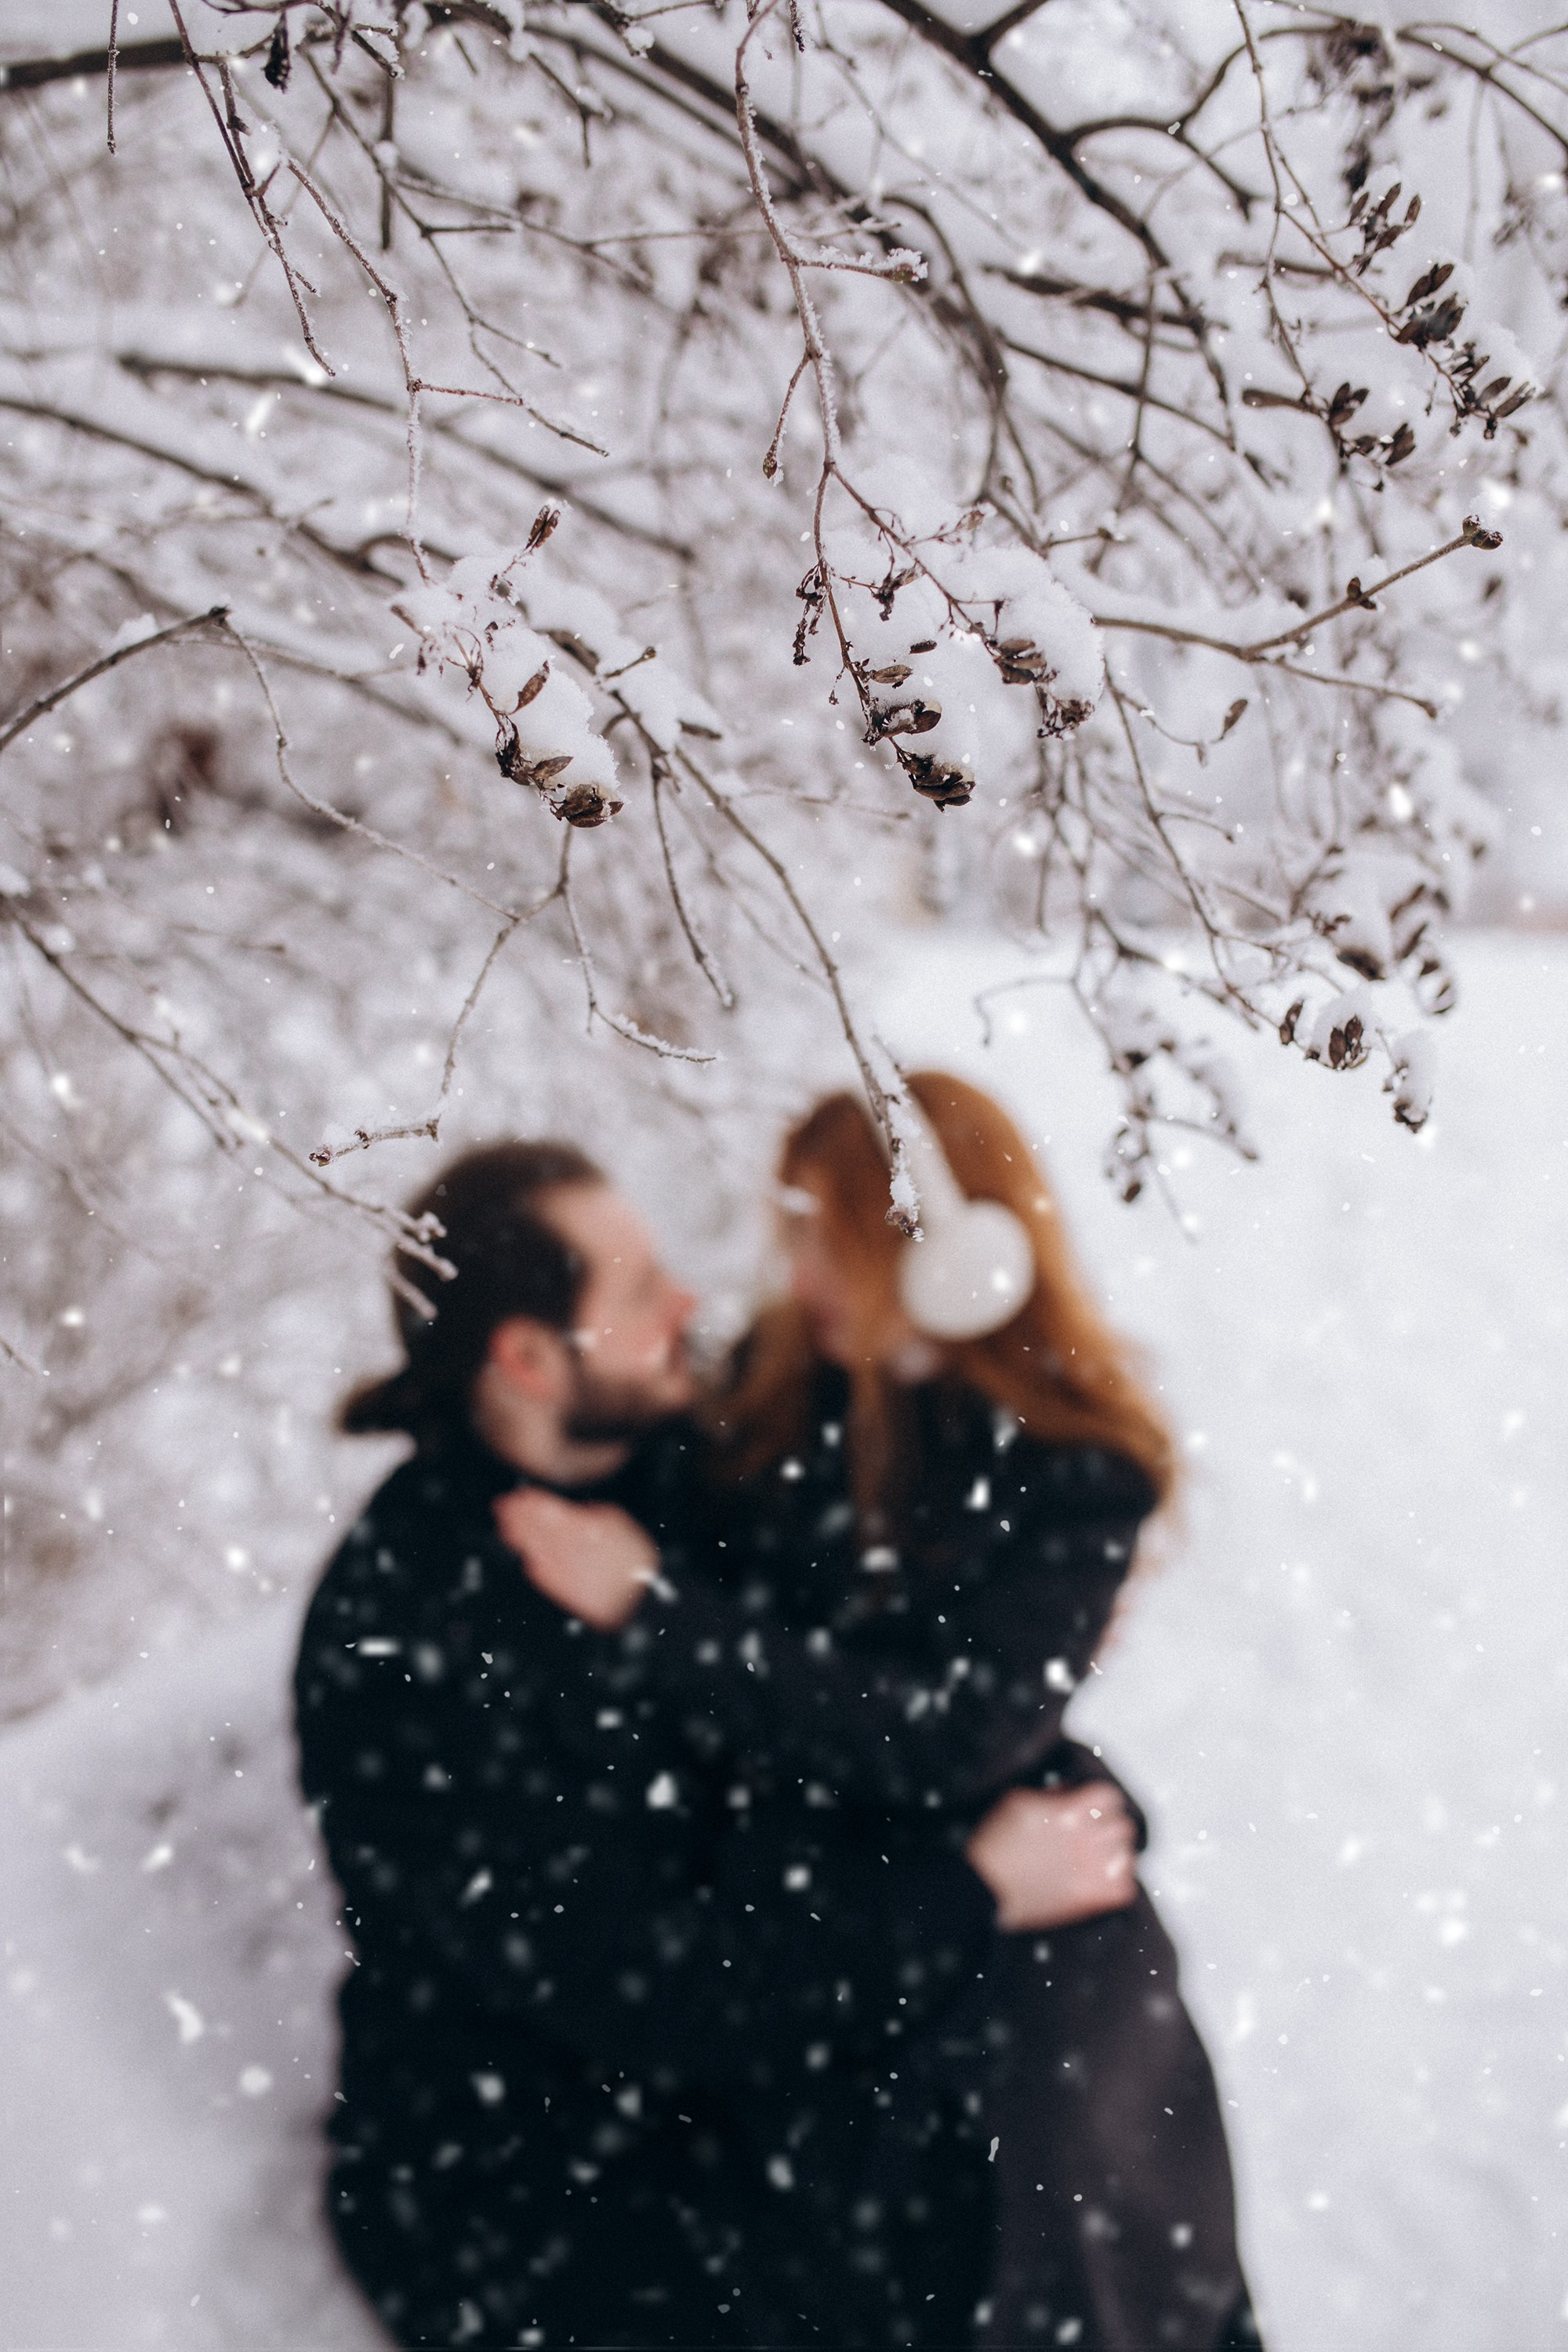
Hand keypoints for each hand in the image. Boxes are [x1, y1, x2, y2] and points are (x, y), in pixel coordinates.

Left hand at [493, 1488, 656, 1629]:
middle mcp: (576, 1548)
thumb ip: (591, 1514)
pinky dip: (535, 1565)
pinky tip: (527, 1557)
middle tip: (503, 1507)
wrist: (642, 1594)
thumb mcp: (617, 1522)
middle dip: (521, 1517)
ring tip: (507, 1528)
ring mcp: (571, 1570)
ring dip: (522, 1538)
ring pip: (540, 1550)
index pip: (554, 1511)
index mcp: (588, 1528)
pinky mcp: (569, 1590)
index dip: (535, 1503)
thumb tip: (573, 1509)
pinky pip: (547, 1576)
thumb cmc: (633, 1557)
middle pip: (542, 1529)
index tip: (520, 1496)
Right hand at [964, 1782, 1137, 1931]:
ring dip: (1115, 1853)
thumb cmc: (995, 1844)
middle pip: (1123, 1826)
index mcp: (1068, 1813)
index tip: (1094, 1805)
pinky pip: (1124, 1888)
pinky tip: (1101, 1878)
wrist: (984, 1886)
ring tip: (1100, 1855)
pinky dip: (1117, 1882)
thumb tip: (1070, 1790)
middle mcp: (1084, 1841)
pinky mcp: (1086, 1899)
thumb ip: (1050, 1795)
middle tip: (1096, 1831)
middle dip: (1109, 1825)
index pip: (1109, 1796)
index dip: (1102, 1800)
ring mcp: (1088, 1872)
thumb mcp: (1017, 1802)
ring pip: (1127, 1856)